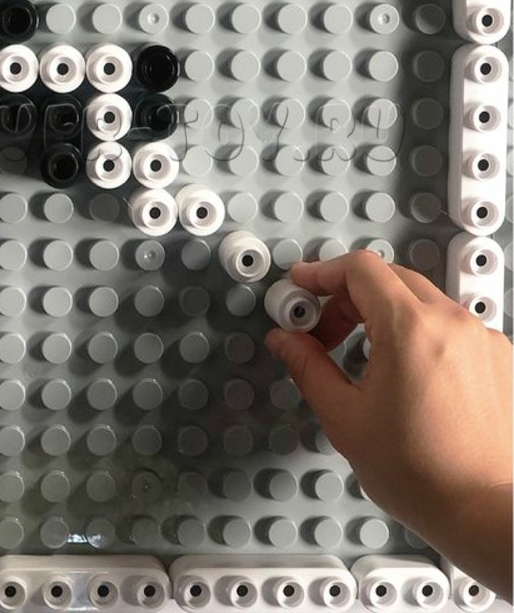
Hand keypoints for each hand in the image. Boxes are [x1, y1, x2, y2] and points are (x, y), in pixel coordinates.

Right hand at [266, 251, 512, 597]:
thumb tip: (287, 341)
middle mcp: (451, 324)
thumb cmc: (423, 475)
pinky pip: (447, 322)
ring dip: (380, 311)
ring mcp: (480, 339)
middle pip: (387, 277)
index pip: (359, 268)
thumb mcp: (344, 417)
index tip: (302, 286)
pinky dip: (415, 329)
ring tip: (360, 352)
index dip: (321, 272)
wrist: (483, 512)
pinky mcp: (496, 357)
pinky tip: (398, 367)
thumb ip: (308, 366)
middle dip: (346, 295)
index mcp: (410, 329)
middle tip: (321, 329)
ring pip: (418, 297)